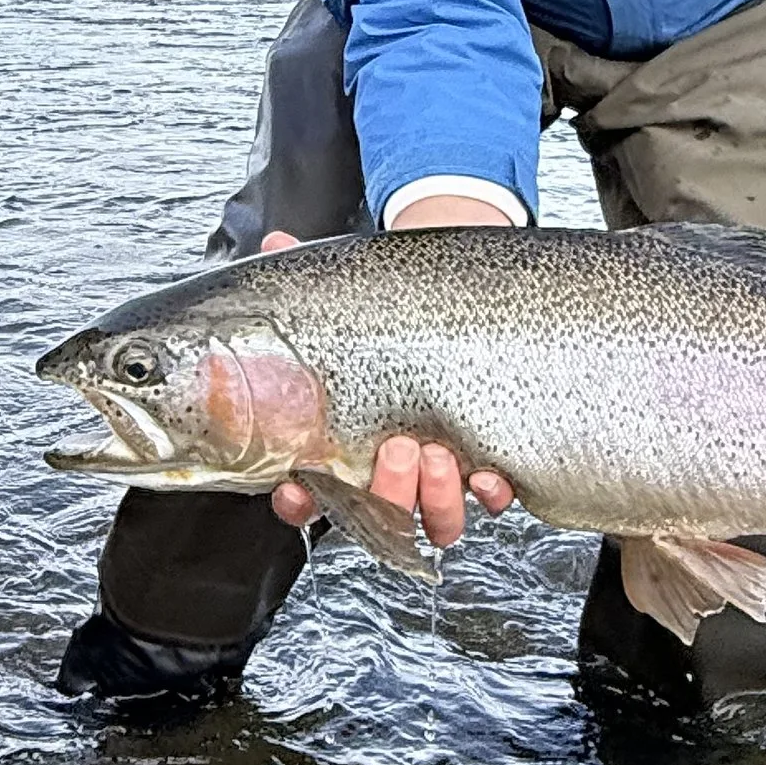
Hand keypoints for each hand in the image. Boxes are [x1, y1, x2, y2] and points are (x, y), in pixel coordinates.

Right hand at [257, 222, 519, 544]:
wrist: (454, 304)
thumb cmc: (386, 315)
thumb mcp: (346, 298)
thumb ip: (305, 277)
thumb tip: (275, 245)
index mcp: (341, 446)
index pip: (307, 495)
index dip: (299, 503)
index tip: (298, 487)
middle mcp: (387, 470)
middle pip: (377, 513)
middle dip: (387, 491)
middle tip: (397, 446)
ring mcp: (435, 474)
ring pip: (432, 520)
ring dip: (435, 500)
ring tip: (440, 454)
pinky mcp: (481, 465)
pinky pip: (489, 501)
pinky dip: (490, 495)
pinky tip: (490, 475)